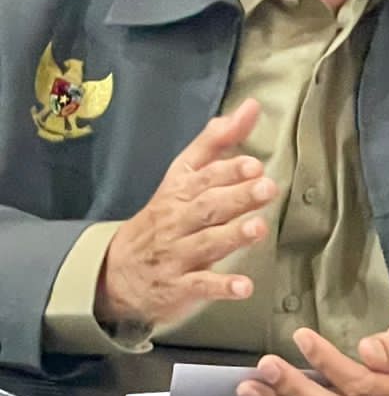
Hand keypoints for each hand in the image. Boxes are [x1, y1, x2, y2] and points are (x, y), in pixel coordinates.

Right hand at [97, 99, 274, 327]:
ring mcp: (176, 255)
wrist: (114, 272)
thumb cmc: (164, 216)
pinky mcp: (178, 286)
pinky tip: (245, 287)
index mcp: (179, 192)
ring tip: (259, 228)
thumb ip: (218, 142)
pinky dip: (222, 287)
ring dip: (233, 236)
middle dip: (237, 197)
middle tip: (266, 188)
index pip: (202, 177)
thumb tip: (250, 107)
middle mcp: (177, 221)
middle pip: (207, 206)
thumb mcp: (184, 176)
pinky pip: (200, 286)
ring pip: (206, 243)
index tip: (253, 164)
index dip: (227, 170)